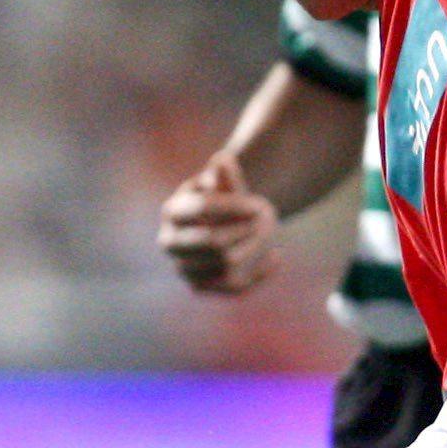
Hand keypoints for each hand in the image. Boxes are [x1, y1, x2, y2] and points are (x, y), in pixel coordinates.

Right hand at [158, 152, 278, 294]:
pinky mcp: (199, 287)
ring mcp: (183, 267)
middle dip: (245, 230)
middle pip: (214, 241)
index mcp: (172, 210)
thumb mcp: (227, 184)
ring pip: (227, 264)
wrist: (226, 227)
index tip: (257, 205)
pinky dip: (259, 273)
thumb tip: (222, 159)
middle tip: (265, 219)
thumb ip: (226, 174)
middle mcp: (169, 242)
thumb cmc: (226, 199)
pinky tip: (276, 256)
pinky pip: (234, 287)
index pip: (202, 208)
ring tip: (269, 231)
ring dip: (255, 247)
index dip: (233, 206)